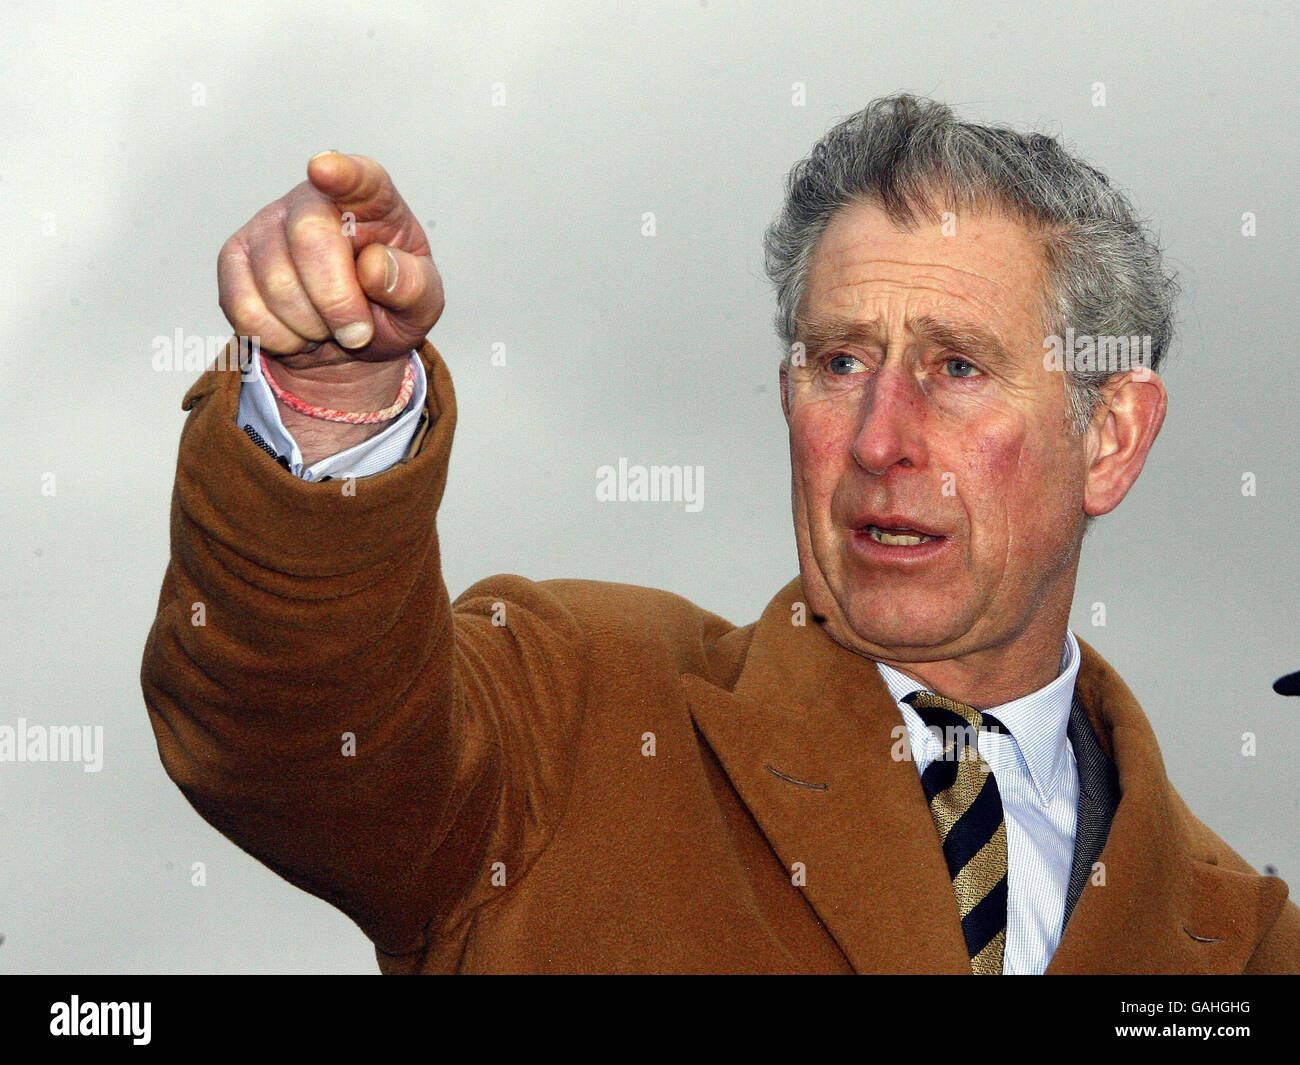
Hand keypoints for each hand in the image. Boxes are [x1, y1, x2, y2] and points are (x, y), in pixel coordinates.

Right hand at [218, 152, 443, 373]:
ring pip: (277, 283)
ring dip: (311, 327)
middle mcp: (313, 202)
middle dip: (337, 301)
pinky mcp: (233, 259)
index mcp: (371, 202)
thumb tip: (375, 266)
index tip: (324, 170)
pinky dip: (280, 338)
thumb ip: (413, 286)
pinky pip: (247, 309)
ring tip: (329, 326)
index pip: (359, 179)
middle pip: (310, 238)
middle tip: (358, 332)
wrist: (346, 347)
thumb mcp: (422, 306)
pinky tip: (297, 331)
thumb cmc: (388, 311)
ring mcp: (267, 225)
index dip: (342, 174)